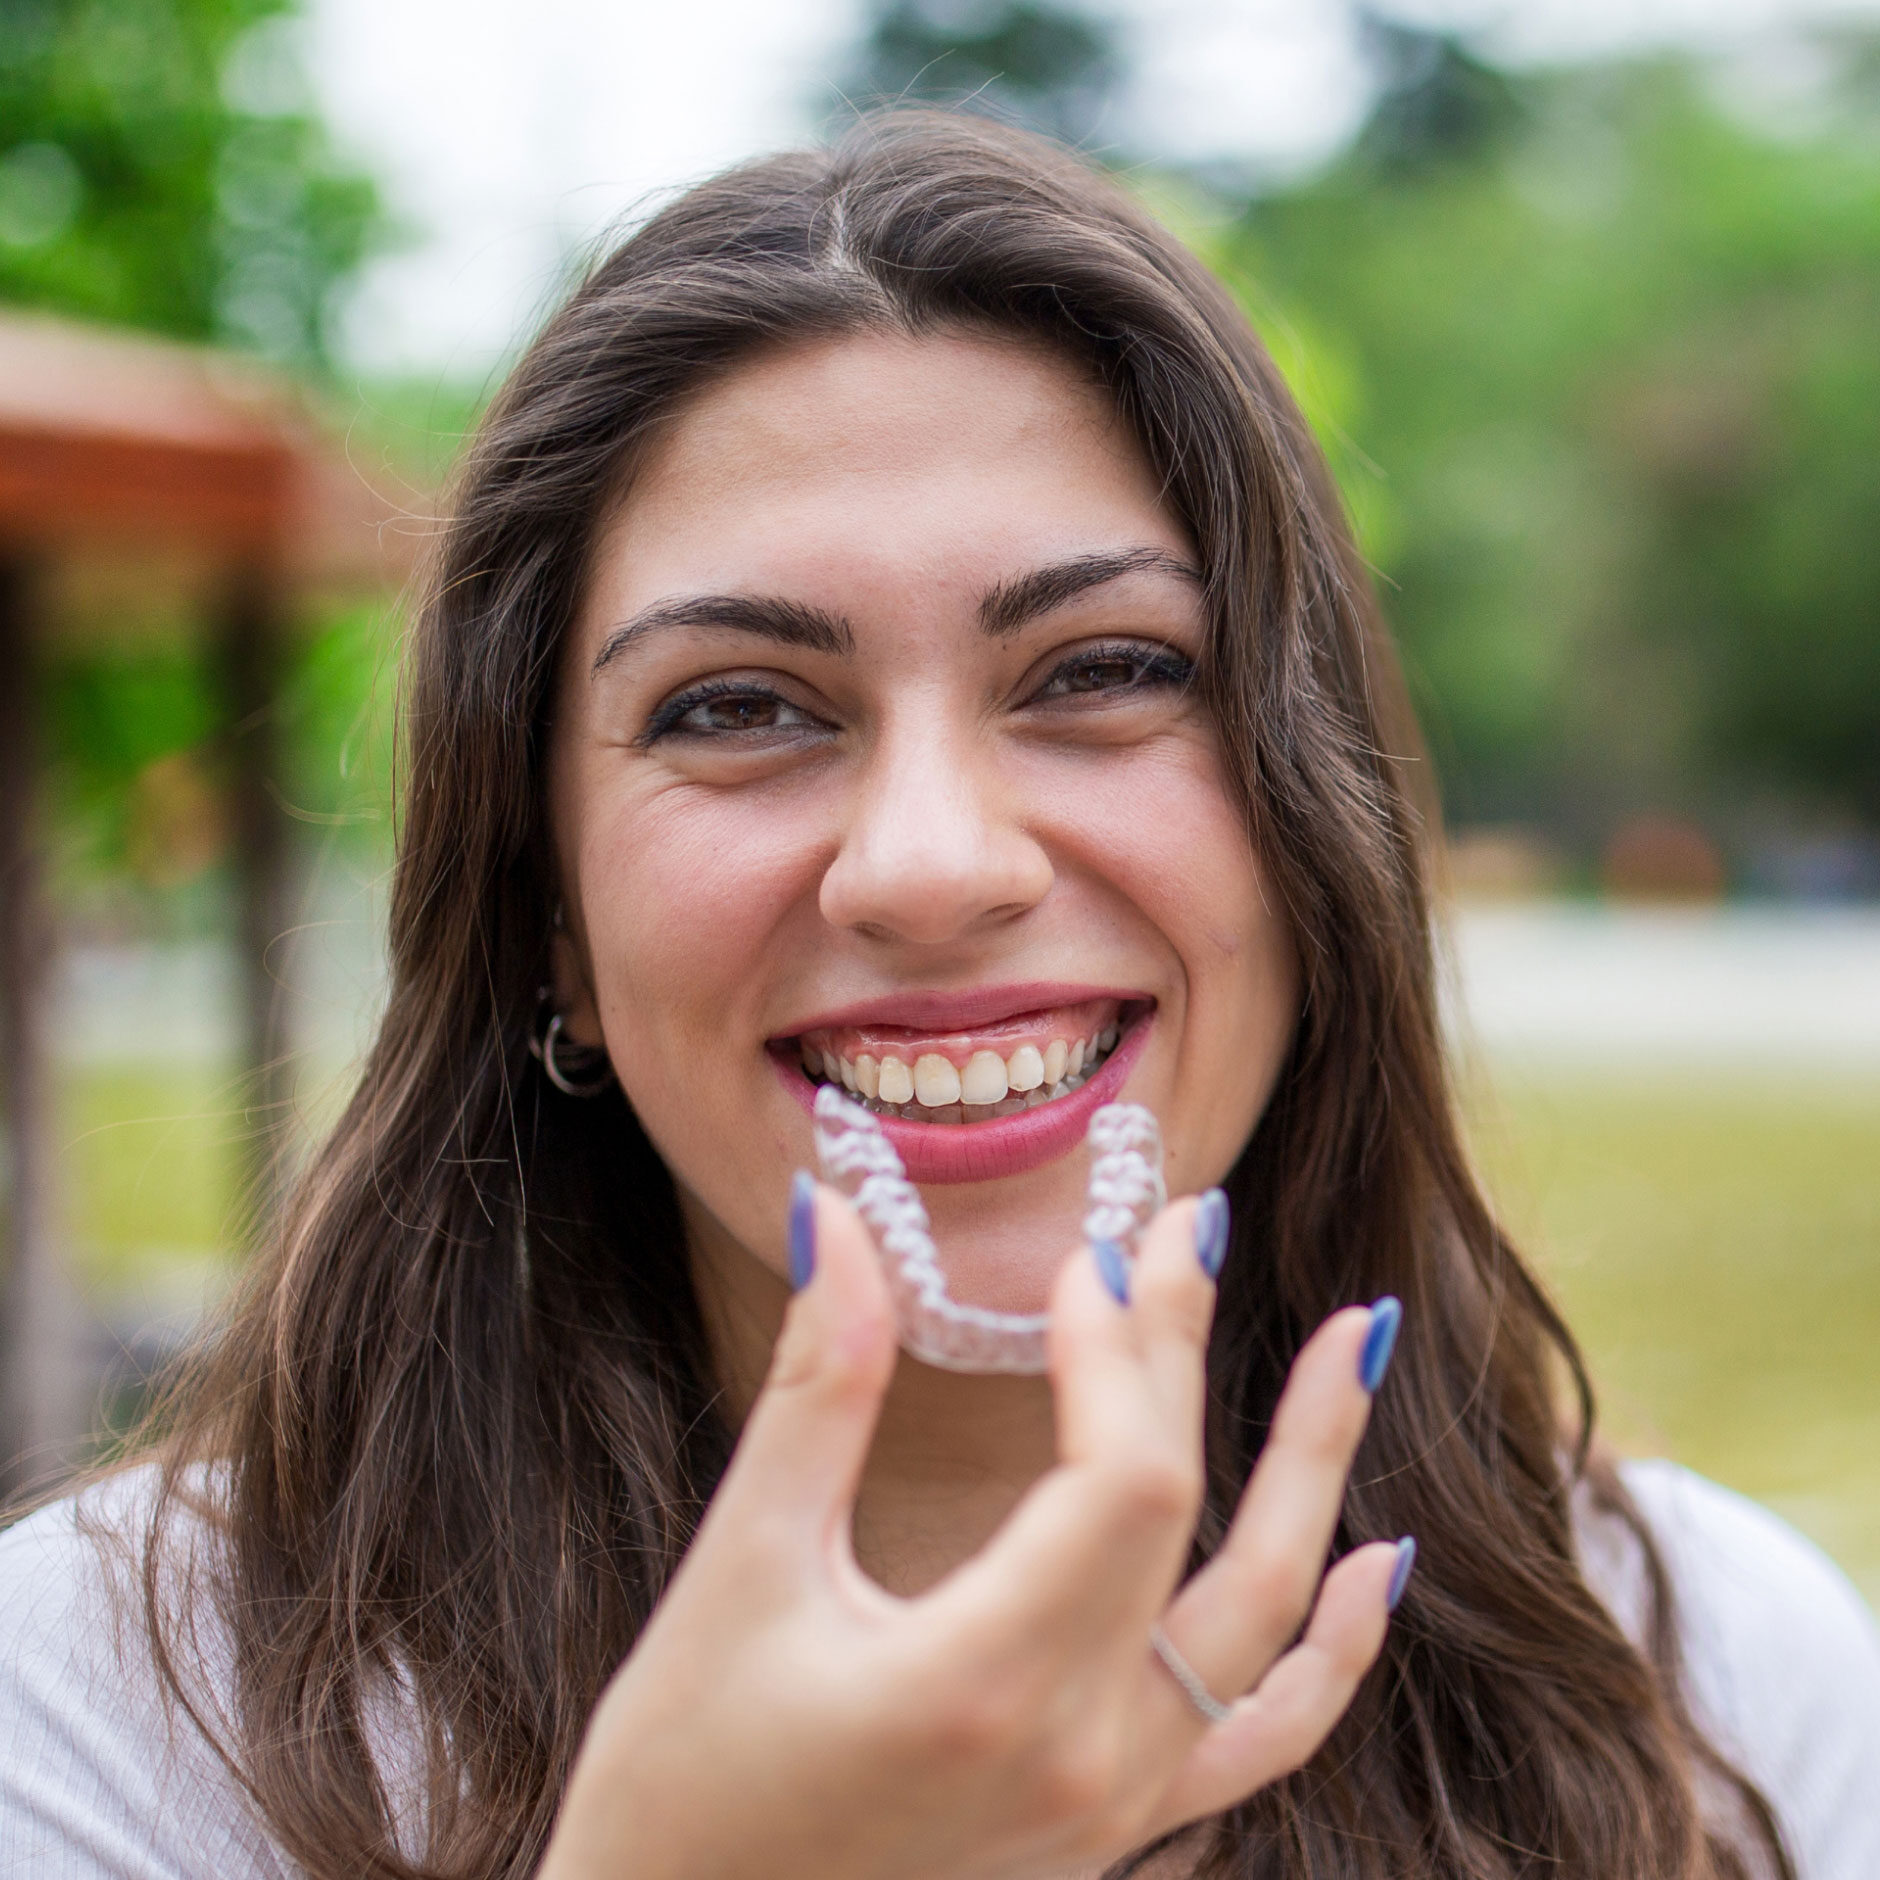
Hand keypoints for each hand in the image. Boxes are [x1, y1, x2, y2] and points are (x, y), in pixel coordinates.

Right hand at [539, 1185, 1404, 1879]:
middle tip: (1198, 1221)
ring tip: (1355, 1341)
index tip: (1086, 1251)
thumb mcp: (743, 1566)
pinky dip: (1332, 1647)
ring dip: (1312, 1469)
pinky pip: (1262, 1731)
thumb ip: (819, 1386)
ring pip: (1266, 1618)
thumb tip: (840, 1220)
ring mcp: (1113, 1802)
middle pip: (1190, 1513)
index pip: (1119, 1475)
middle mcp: (1080, 1752)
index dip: (1120, 1345)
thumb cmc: (683, 1777)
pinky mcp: (1113, 1825)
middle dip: (1189, 1348)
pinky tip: (1377, 1561)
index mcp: (984, 1682)